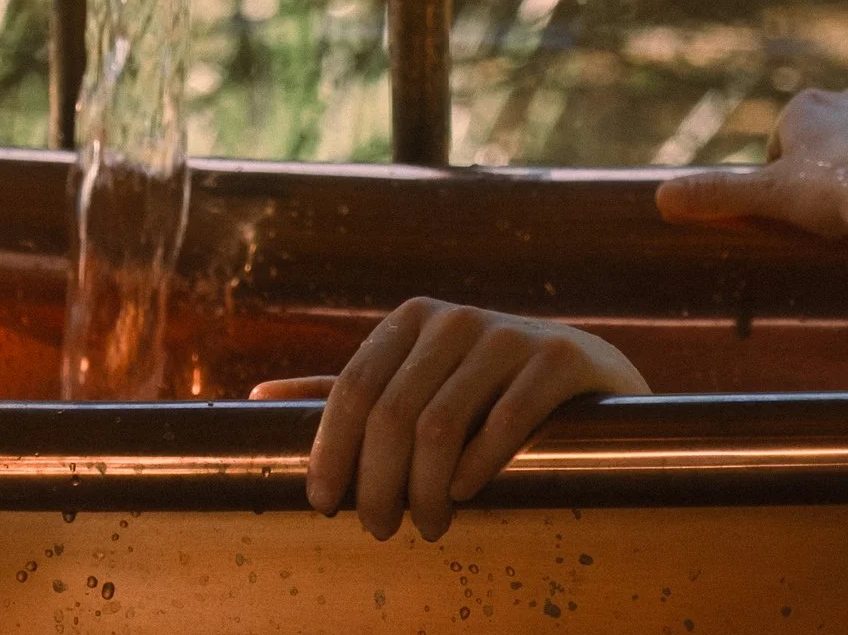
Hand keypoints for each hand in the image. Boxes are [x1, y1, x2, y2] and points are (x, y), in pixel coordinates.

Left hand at [250, 298, 647, 541]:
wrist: (589, 377)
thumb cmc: (485, 388)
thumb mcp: (414, 382)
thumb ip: (343, 392)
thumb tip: (257, 398)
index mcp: (408, 321)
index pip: (351, 390)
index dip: (330, 451)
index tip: (322, 505)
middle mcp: (452, 318)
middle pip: (391, 414)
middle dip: (377, 483)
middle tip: (378, 530)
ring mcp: (507, 333)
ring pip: (440, 425)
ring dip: (425, 490)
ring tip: (428, 527)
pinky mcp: (558, 357)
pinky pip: (506, 418)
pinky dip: (478, 464)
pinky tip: (465, 495)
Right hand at [655, 87, 847, 242]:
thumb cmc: (834, 198)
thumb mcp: (765, 200)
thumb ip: (713, 195)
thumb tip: (659, 198)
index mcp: (807, 107)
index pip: (788, 142)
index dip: (790, 178)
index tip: (803, 209)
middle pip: (836, 133)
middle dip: (836, 163)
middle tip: (842, 209)